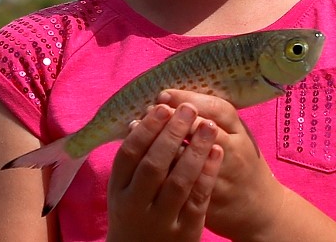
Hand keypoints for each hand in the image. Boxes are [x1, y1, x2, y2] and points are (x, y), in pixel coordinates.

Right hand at [107, 103, 223, 241]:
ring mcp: (161, 220)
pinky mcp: (185, 231)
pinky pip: (199, 199)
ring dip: (195, 150)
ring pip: (179, 181)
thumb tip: (144, 117)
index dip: (146, 129)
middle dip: (171, 134)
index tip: (163, 107)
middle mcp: (136, 206)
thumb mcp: (124, 190)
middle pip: (153, 165)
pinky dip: (208, 173)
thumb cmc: (134, 213)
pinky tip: (217, 152)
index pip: (128, 154)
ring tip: (209, 125)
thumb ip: (133, 161)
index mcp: (118, 191)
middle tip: (187, 108)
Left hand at [155, 90, 286, 240]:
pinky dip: (159, 171)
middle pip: (199, 130)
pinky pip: (179, 185)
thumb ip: (214, 118)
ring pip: (185, 158)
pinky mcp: (208, 201)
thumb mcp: (238, 136)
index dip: (187, 99)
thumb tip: (177, 99)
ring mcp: (221, 178)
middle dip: (170, 119)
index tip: (163, 95)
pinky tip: (141, 160)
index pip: (216, 108)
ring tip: (138, 129)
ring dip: (159, 143)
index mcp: (240, 132)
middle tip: (148, 111)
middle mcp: (233, 152)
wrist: (260, 210)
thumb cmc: (245, 166)